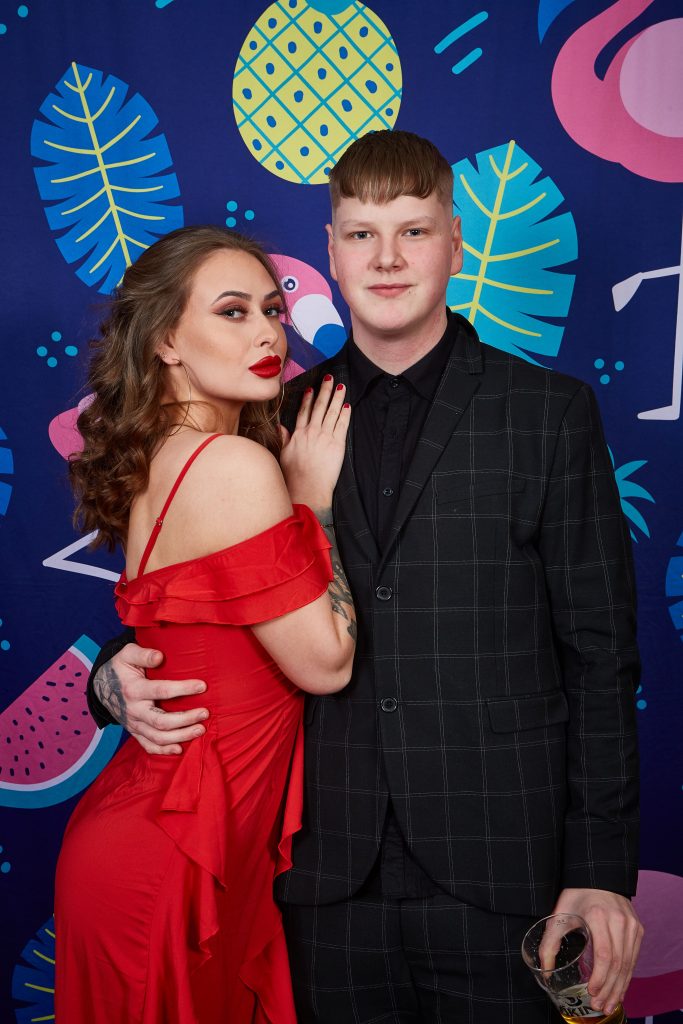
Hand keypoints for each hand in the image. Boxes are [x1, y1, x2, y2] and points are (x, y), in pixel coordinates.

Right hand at [93, 643, 208, 754]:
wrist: (101, 686)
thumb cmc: (121, 667)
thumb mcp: (127, 654)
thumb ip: (143, 654)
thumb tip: (160, 657)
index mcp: (133, 689)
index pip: (161, 691)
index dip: (183, 689)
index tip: (202, 686)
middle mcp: (133, 710)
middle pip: (161, 721)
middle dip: (186, 719)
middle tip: (205, 713)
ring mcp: (133, 724)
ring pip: (158, 737)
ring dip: (181, 736)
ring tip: (201, 730)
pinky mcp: (134, 732)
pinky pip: (148, 746)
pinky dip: (164, 750)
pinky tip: (180, 749)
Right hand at [279, 374, 349, 509]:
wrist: (307, 488)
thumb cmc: (294, 476)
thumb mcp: (284, 455)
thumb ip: (284, 438)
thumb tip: (280, 427)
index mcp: (298, 434)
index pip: (304, 411)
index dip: (309, 399)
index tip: (312, 388)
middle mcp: (312, 432)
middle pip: (319, 407)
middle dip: (325, 391)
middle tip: (329, 378)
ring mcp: (325, 437)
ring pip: (332, 412)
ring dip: (337, 398)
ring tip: (341, 387)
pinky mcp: (337, 444)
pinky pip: (342, 425)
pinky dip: (345, 414)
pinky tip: (347, 406)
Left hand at [550, 888, 643, 1014]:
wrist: (599, 878)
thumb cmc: (577, 895)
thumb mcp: (560, 914)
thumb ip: (550, 941)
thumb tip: (544, 969)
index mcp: (598, 915)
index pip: (604, 954)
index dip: (599, 977)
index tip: (592, 991)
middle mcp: (619, 920)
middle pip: (617, 963)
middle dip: (608, 988)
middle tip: (599, 1006)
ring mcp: (631, 925)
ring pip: (628, 963)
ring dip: (619, 987)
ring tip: (608, 1004)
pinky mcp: (637, 929)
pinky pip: (633, 958)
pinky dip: (626, 976)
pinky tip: (619, 989)